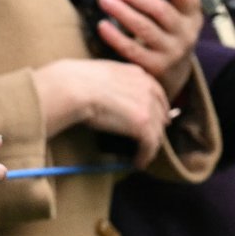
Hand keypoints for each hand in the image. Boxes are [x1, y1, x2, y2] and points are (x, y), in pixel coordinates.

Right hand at [33, 57, 172, 168]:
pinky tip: (138, 162)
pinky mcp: (143, 124)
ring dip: (150, 146)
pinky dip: (146, 156)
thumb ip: (116, 82)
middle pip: (159, 114)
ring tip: (142, 156)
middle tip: (149, 142)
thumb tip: (112, 96)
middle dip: (156, 128)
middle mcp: (147, 88)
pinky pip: (150, 145)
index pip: (156, 94)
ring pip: (156, 131)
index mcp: (137, 74)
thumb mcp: (103, 73)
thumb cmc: (78, 81)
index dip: (158, 109)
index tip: (155, 120)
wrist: (75, 87)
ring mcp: (147, 105)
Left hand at [95, 0, 202, 98]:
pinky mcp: (156, 67)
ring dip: (121, 11)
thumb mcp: (169, 7)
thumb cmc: (166, 30)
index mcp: (192, 13)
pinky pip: (132, 50)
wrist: (174, 72)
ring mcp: (173, 51)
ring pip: (144, 28)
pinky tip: (102, 25)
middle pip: (160, 9)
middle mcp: (186, 32)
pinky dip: (115, 36)